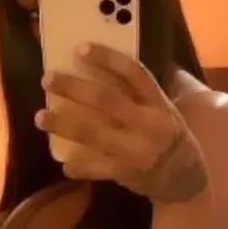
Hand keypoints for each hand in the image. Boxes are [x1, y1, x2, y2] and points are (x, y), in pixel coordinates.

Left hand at [35, 43, 207, 203]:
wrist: (186, 180)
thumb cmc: (172, 137)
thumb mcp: (167, 110)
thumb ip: (146, 90)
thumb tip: (118, 59)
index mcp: (158, 104)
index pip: (134, 73)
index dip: (107, 58)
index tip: (80, 48)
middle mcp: (147, 124)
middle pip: (105, 99)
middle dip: (73, 87)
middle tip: (48, 78)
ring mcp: (134, 149)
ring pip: (92, 133)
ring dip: (62, 124)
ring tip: (40, 117)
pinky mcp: (125, 172)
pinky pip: (95, 168)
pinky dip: (78, 166)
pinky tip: (64, 163)